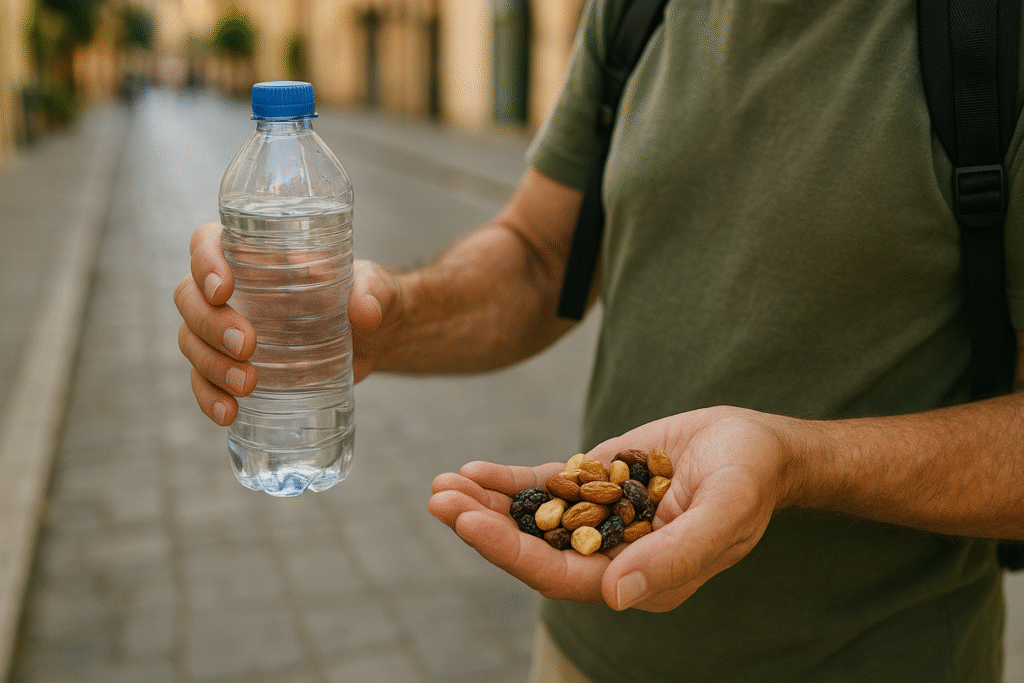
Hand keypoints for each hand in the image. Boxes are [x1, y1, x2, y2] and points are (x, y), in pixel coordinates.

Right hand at [173, 222, 401, 424]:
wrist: (373, 339)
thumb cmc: (363, 296)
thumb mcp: (374, 285)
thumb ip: (373, 290)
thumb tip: (366, 313)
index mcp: (254, 254)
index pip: (207, 243)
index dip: (204, 262)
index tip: (224, 289)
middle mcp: (230, 289)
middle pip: (189, 298)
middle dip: (210, 324)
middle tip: (247, 346)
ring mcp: (224, 330)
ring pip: (191, 341)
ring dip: (210, 365)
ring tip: (247, 385)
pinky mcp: (232, 367)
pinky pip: (203, 381)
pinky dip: (209, 398)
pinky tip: (228, 413)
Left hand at [428, 406, 796, 611]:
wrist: (758, 446)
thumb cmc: (749, 481)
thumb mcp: (723, 514)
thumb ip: (676, 557)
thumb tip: (616, 596)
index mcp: (638, 577)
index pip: (560, 574)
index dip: (510, 552)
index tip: (466, 524)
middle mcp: (610, 554)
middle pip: (533, 549)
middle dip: (483, 526)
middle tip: (439, 499)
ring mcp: (598, 519)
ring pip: (531, 519)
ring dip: (485, 505)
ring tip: (442, 485)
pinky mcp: (595, 485)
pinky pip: (545, 487)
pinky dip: (510, 482)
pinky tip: (475, 470)